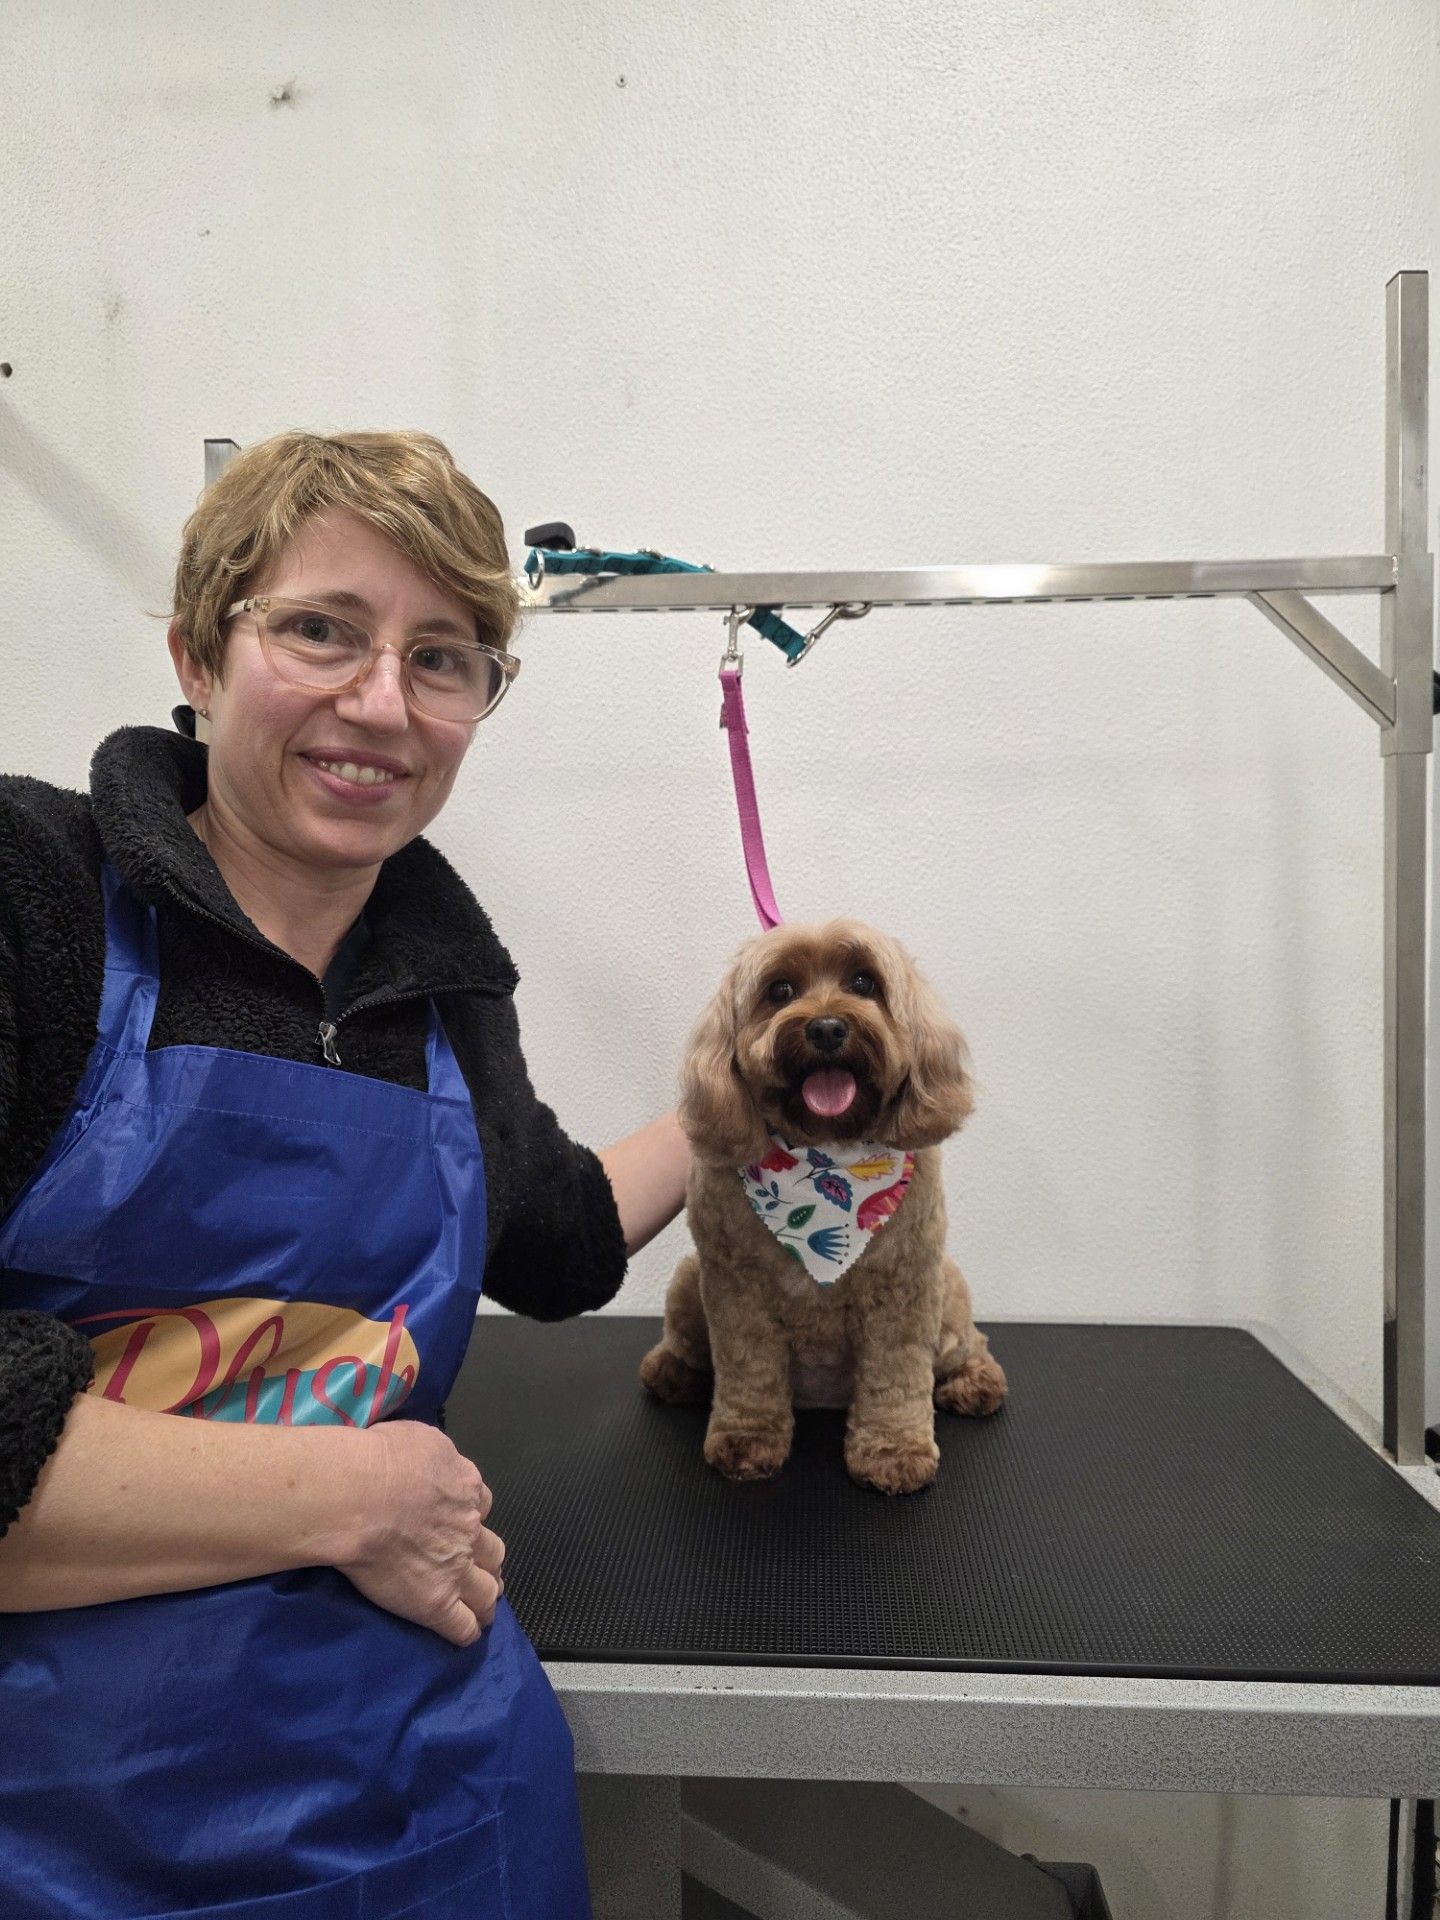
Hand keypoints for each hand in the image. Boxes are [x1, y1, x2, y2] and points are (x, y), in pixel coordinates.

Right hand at [333, 1420, 505, 1645]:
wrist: (359, 1496)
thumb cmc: (379, 1459)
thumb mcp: (417, 1437)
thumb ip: (431, 1455)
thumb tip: (425, 1459)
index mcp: (465, 1485)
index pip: (481, 1503)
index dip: (472, 1516)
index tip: (460, 1523)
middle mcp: (469, 1527)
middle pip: (493, 1550)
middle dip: (488, 1560)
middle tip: (477, 1569)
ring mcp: (458, 1568)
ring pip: (488, 1591)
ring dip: (486, 1598)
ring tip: (480, 1607)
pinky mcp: (438, 1603)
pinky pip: (463, 1627)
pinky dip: (467, 1632)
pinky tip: (464, 1635)